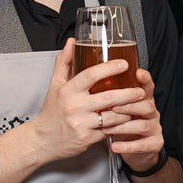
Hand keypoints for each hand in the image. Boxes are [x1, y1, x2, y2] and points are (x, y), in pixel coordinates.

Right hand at [29, 37, 145, 162]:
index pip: (90, 75)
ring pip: (112, 116)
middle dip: (128, 93)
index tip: (124, 65)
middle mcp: (74, 106)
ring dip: (127, 111)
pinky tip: (125, 121)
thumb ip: (64, 62)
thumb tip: (72, 42)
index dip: (109, 68)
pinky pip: (108, 131)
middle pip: (108, 96)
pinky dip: (118, 126)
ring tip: (135, 106)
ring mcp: (81, 123)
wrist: (43, 140)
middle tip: (139, 90)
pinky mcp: (86, 139)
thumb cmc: (52, 112)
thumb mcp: (55, 85)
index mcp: (68, 90)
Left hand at [107, 66, 166, 170]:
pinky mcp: (154, 144)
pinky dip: (127, 146)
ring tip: (107, 129)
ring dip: (123, 127)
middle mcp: (151, 112)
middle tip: (113, 107)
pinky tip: (114, 146)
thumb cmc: (122, 124)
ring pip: (143, 125)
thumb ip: (109, 95)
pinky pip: (143, 145)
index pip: (147, 86)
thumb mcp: (117, 108)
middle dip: (129, 106)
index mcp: (143, 99)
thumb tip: (91, 79)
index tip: (137, 72)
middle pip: (147, 105)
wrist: (134, 150)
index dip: (145, 79)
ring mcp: (154, 128)